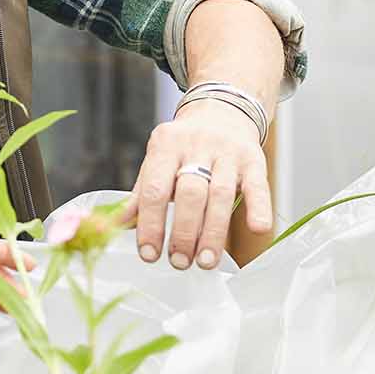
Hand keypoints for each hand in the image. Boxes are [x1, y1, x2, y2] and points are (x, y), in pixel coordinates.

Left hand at [128, 100, 271, 269]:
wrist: (222, 111)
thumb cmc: (184, 146)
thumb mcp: (158, 160)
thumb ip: (142, 194)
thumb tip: (116, 226)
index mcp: (165, 145)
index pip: (155, 189)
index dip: (151, 224)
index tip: (149, 254)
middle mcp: (196, 145)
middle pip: (189, 194)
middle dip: (183, 233)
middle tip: (179, 262)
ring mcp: (227, 152)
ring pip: (220, 194)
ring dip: (213, 233)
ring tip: (205, 261)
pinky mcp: (253, 159)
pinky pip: (257, 185)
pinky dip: (258, 207)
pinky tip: (258, 228)